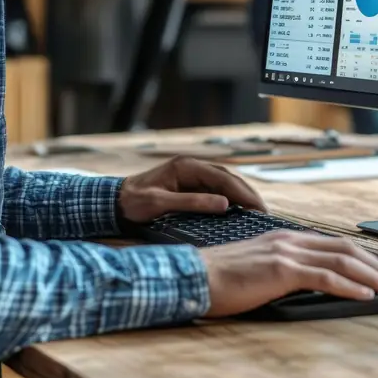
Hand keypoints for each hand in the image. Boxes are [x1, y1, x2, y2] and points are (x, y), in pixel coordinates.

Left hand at [117, 157, 266, 222]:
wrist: (114, 201)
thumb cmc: (133, 202)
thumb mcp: (161, 203)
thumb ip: (192, 202)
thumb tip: (224, 204)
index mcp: (186, 167)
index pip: (223, 177)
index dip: (243, 193)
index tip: (257, 207)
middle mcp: (191, 166)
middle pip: (228, 177)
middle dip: (247, 193)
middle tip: (263, 211)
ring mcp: (190, 174)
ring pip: (224, 182)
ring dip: (241, 195)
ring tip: (256, 211)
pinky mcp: (189, 184)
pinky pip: (215, 189)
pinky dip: (230, 197)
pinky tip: (238, 209)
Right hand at [200, 231, 377, 316]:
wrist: (193, 277)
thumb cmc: (219, 280)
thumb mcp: (257, 270)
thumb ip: (282, 272)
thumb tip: (308, 285)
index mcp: (285, 239)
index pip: (335, 244)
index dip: (363, 257)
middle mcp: (289, 240)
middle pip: (346, 248)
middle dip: (377, 265)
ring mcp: (286, 253)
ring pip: (342, 260)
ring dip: (373, 277)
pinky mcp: (281, 270)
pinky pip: (326, 277)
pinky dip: (350, 286)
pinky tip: (366, 296)